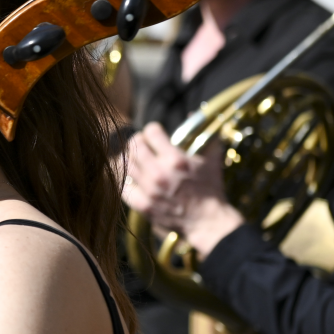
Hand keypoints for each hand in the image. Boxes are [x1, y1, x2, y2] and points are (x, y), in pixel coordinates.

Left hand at [122, 123, 243, 258]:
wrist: (208, 220)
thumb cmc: (211, 187)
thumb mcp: (211, 157)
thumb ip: (203, 134)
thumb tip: (194, 112)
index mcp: (175, 159)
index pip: (151, 132)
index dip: (152, 129)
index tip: (154, 132)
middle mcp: (159, 173)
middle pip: (134, 146)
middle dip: (138, 140)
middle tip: (142, 143)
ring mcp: (149, 190)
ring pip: (124, 164)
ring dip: (127, 157)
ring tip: (134, 158)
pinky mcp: (143, 205)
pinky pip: (123, 187)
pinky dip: (124, 179)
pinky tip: (130, 176)